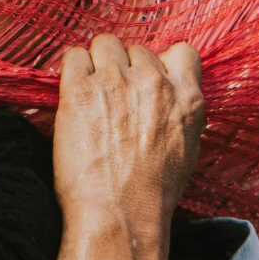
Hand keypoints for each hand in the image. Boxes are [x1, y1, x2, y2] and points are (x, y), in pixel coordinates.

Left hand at [52, 35, 203, 243]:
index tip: (147, 79)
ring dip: (97, 64)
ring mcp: (116, 81)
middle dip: (125, 68)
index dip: (161, 62)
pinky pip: (73, 56)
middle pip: (136, 49)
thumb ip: (181, 113)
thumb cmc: (153, 193)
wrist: (120, 214)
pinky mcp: (80, 89)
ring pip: (104, 44)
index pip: (181, 52)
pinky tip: (73, 94)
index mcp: (186, 97)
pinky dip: (72, 70)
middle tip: (113, 97)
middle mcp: (153, 82)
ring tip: (91, 94)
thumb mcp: (187, 149)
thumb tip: (170, 99)